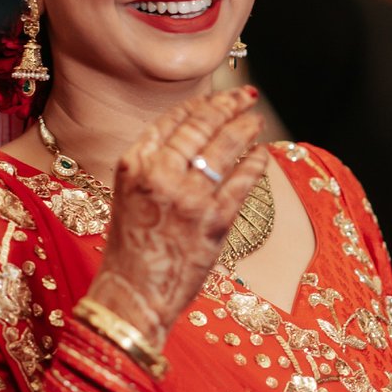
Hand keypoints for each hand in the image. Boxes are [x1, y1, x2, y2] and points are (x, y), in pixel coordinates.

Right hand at [86, 87, 267, 349]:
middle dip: (228, 105)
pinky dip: (256, 163)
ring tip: (256, 120)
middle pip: (201, 125)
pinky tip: (261, 154)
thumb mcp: (129, 193)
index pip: (172, 120)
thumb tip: (196, 131)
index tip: (216, 96)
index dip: (200, 104)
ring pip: (226, 146)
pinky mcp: (214, 220)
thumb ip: (155, 163)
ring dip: (246, 127)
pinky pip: (243, 180)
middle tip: (245, 97)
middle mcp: (159, 174)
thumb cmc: (132, 246)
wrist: (132, 295)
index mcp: (133, 164)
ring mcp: (189, 197)